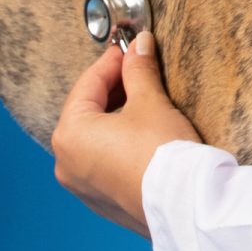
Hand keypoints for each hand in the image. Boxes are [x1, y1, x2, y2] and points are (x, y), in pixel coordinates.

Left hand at [51, 32, 202, 237]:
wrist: (184, 205)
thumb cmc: (162, 154)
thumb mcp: (150, 102)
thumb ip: (138, 70)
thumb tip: (138, 45)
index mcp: (69, 135)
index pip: (88, 84)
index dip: (112, 62)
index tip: (129, 46)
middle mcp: (66, 163)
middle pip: (87, 112)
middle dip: (113, 89)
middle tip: (138, 69)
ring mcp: (82, 186)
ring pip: (94, 138)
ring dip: (115, 116)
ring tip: (143, 99)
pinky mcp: (103, 202)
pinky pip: (103, 162)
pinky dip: (117, 143)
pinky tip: (141, 133)